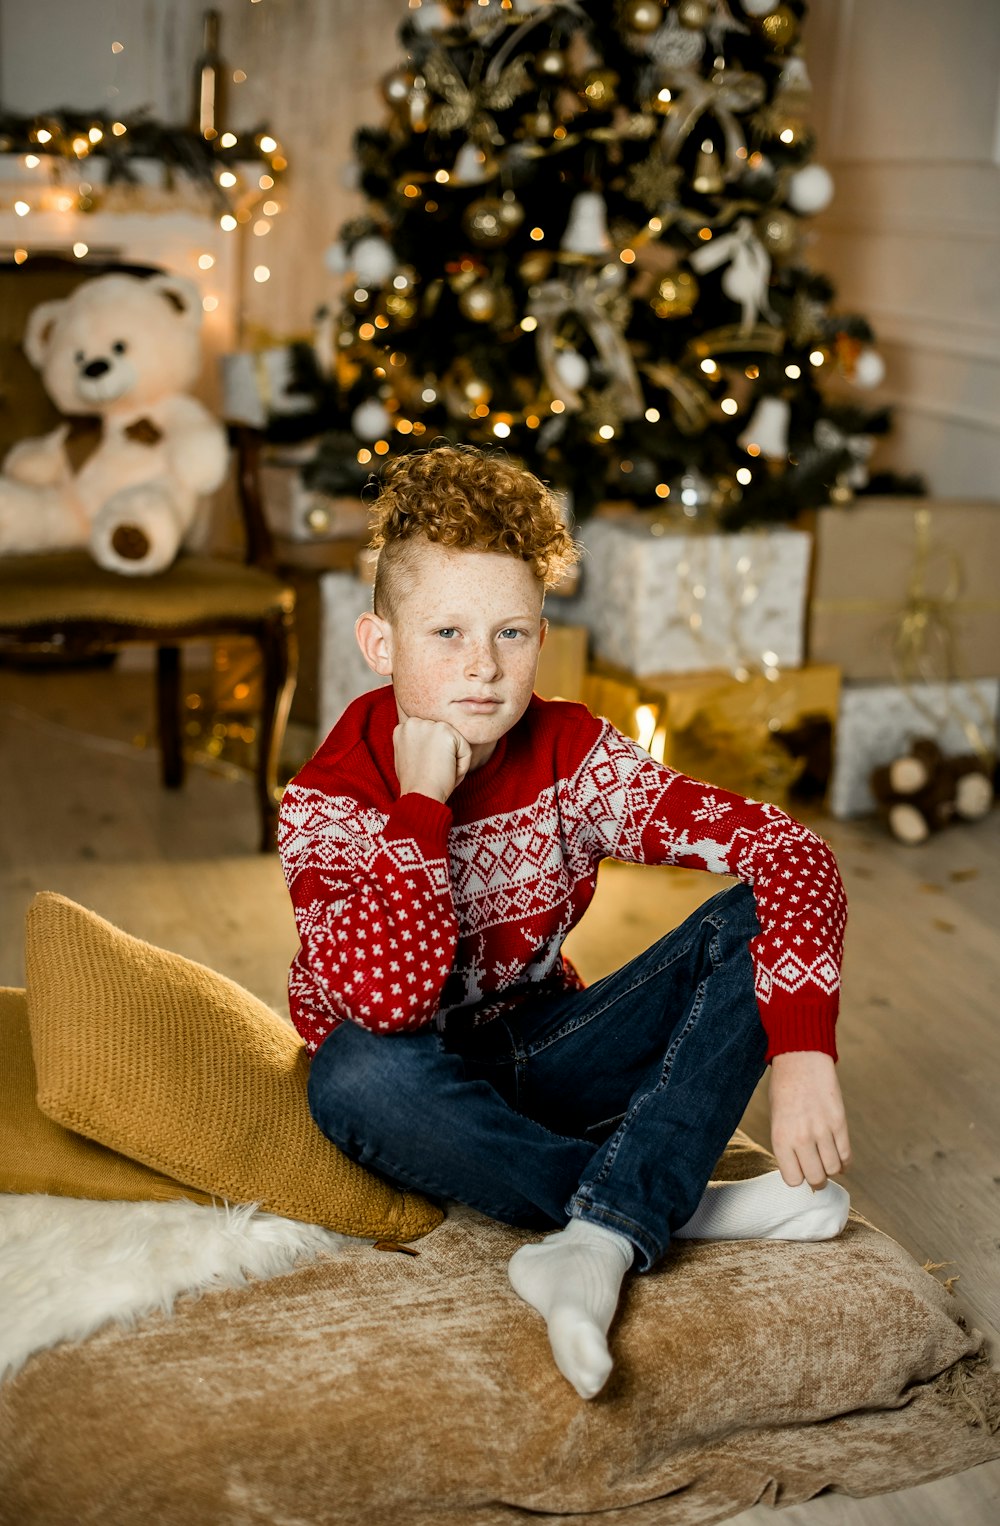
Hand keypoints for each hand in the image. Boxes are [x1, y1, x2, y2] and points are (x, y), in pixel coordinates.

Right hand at [394, 713, 471, 803]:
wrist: (419, 796)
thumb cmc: (415, 785)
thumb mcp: (407, 759)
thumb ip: (416, 744)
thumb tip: (431, 742)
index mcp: (402, 728)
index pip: (430, 737)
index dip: (432, 756)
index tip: (425, 769)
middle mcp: (413, 722)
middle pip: (443, 739)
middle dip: (443, 757)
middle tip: (431, 773)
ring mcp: (429, 725)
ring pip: (455, 743)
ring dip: (452, 762)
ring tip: (438, 773)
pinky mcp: (445, 731)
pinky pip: (465, 749)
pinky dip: (462, 766)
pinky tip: (447, 773)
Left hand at [768, 1050, 850, 1190]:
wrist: (801, 1059)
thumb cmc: (784, 1089)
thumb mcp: (776, 1119)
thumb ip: (787, 1145)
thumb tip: (800, 1170)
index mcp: (781, 1138)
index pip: (793, 1179)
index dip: (797, 1177)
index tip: (798, 1171)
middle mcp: (802, 1137)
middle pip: (816, 1178)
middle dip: (816, 1180)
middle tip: (816, 1174)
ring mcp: (823, 1130)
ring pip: (833, 1169)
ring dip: (830, 1170)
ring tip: (826, 1162)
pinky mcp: (840, 1123)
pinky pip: (846, 1155)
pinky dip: (843, 1161)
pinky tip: (838, 1157)